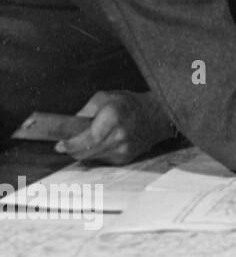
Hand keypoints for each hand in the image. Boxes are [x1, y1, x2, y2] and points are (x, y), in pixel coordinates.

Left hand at [57, 90, 173, 164]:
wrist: (156, 116)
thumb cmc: (129, 105)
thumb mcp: (105, 97)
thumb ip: (85, 111)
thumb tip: (69, 126)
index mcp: (112, 117)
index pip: (85, 139)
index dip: (69, 144)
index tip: (59, 145)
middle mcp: (119, 136)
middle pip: (85, 152)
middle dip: (72, 149)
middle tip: (65, 144)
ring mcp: (123, 149)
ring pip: (91, 157)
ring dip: (83, 151)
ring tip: (85, 140)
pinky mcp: (125, 158)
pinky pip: (102, 159)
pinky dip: (96, 153)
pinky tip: (102, 143)